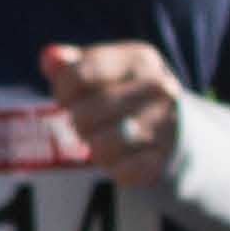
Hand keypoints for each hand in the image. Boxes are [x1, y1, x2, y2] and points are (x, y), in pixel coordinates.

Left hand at [38, 41, 188, 187]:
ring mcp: (166, 126)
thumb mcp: (106, 70)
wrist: (180, 129)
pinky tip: (124, 156)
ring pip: (100, 146)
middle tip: (90, 122)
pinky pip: (121, 172)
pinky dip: (115, 169)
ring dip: (95, 147)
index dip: (61, 92)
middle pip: (83, 114)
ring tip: (105, 138)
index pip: (74, 75)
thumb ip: (72, 64)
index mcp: (140, 59)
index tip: (68, 98)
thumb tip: (48, 58)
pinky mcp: (165, 160)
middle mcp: (159, 89)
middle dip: (78, 122)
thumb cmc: (130, 94)